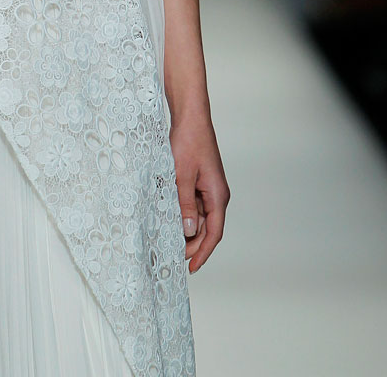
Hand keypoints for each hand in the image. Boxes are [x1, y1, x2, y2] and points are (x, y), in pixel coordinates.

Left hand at [169, 110, 229, 272]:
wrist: (190, 118)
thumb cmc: (189, 142)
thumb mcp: (182, 176)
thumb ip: (185, 205)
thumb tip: (188, 231)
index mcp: (218, 196)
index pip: (214, 233)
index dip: (203, 252)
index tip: (191, 267)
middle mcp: (217, 195)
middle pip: (207, 228)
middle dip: (192, 244)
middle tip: (173, 256)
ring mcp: (209, 189)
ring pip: (199, 217)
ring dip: (186, 229)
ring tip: (168, 241)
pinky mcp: (200, 182)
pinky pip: (193, 205)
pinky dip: (183, 214)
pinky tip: (169, 219)